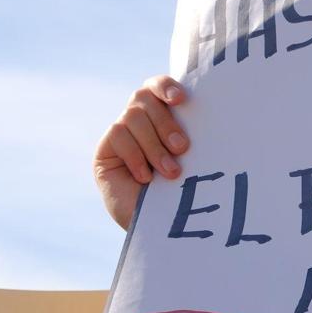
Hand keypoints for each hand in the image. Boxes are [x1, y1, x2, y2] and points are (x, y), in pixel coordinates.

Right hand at [93, 75, 190, 228]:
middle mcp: (139, 119)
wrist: (160, 226)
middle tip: (183, 148)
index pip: (156, 86)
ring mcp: (120, 133)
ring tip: (171, 171)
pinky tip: (146, 177)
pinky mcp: (104, 150)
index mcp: (163, 114)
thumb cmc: (182, 191)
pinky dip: (136, 156)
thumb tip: (207, 116)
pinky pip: (118, 136)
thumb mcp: (190, 160)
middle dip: (165, 123)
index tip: (181, 100)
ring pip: (132, 117)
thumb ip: (187, 135)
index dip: (165, 86)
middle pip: (144, 98)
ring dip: (153, 144)